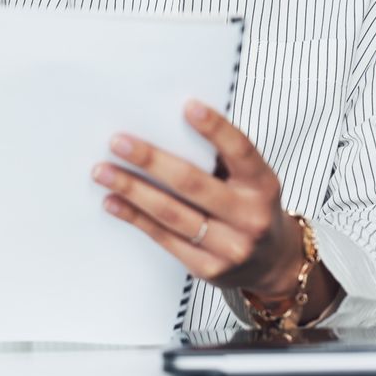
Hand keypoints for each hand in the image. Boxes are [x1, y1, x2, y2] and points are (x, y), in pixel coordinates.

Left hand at [92, 100, 304, 299]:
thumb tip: (168, 126)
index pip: (241, 151)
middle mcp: (250, 217)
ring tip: (103, 171)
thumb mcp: (251, 180)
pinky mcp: (207, 268)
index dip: (216, 129)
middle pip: (193, 183)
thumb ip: (222, 158)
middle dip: (151, 160)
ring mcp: (230, 247)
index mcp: (263, 185)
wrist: (273, 263)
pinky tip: (113, 202)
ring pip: (172, 213)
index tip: (187, 107)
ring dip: (132, 190)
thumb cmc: (250, 206)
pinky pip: (164, 238)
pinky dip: (135, 217)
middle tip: (118, 142)